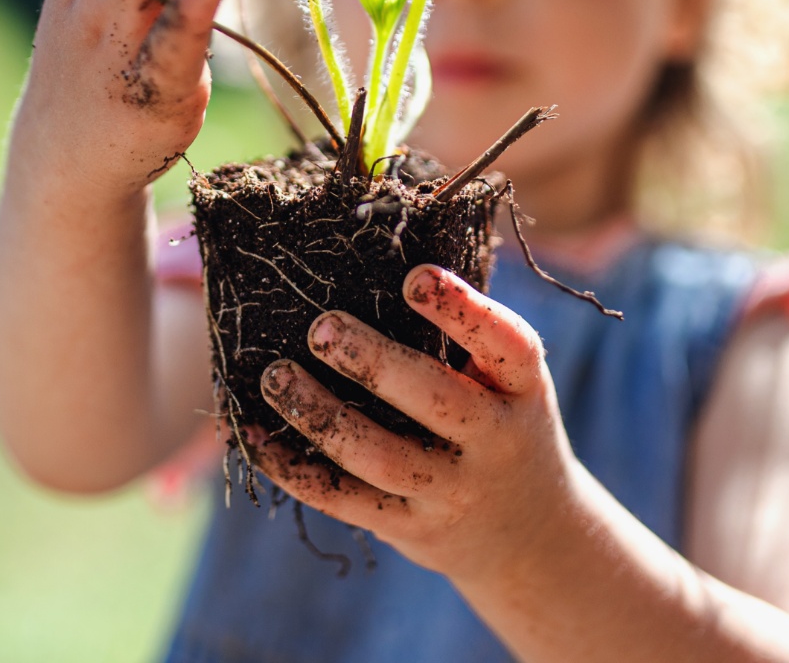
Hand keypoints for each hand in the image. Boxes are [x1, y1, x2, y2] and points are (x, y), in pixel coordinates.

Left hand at [255, 265, 582, 580]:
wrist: (531, 534)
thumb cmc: (503, 422)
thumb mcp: (510, 380)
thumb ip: (464, 334)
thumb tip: (380, 254)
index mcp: (523, 389)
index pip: (506, 344)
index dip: (463, 310)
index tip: (413, 276)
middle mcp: (496, 442)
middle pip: (437, 403)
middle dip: (374, 364)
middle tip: (321, 327)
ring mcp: (453, 491)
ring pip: (381, 457)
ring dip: (321, 415)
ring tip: (275, 377)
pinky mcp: (410, 527)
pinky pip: (346, 501)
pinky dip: (295, 469)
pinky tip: (256, 436)